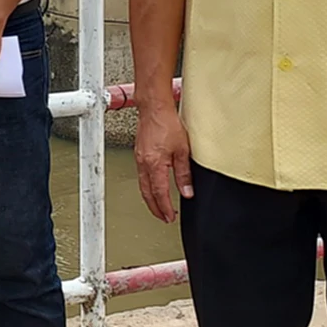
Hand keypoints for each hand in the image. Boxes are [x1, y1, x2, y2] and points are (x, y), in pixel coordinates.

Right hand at [133, 95, 192, 223]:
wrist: (154, 109)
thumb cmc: (167, 124)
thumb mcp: (183, 150)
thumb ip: (184, 174)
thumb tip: (187, 191)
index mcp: (155, 165)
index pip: (160, 194)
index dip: (165, 208)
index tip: (170, 217)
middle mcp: (144, 164)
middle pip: (147, 194)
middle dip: (155, 208)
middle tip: (164, 217)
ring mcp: (139, 159)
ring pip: (142, 186)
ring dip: (151, 198)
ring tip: (159, 206)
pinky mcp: (139, 154)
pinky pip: (141, 176)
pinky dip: (147, 186)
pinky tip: (153, 185)